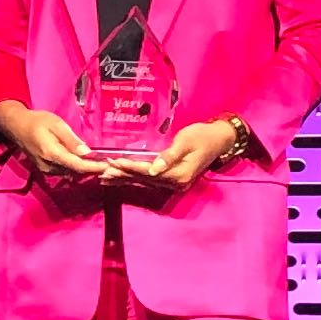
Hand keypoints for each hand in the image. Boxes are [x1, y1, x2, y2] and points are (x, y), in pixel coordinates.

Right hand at [0, 100, 118, 182]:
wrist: (17, 127)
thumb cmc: (38, 121)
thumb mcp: (57, 125)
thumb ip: (72, 140)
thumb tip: (87, 153)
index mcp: (52, 153)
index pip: (78, 165)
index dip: (95, 167)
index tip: (109, 166)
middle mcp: (50, 166)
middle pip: (77, 171)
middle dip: (94, 169)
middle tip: (111, 165)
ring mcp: (47, 170)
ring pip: (72, 173)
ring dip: (87, 170)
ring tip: (102, 164)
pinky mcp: (47, 170)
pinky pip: (66, 171)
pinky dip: (77, 168)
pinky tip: (87, 163)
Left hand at [117, 119, 246, 193]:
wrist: (218, 139)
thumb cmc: (202, 136)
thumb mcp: (185, 142)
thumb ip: (169, 156)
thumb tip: (153, 169)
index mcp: (178, 175)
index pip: (148, 172)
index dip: (129, 167)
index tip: (113, 163)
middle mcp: (174, 183)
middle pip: (143, 179)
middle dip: (122, 176)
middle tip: (101, 173)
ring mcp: (173, 183)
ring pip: (144, 181)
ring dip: (125, 178)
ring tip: (105, 178)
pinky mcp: (171, 178)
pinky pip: (149, 179)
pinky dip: (134, 177)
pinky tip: (121, 177)